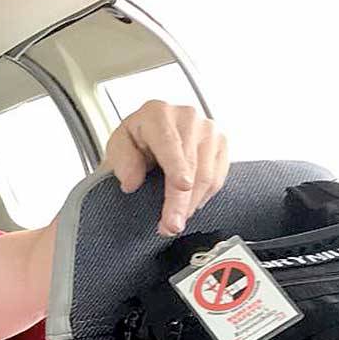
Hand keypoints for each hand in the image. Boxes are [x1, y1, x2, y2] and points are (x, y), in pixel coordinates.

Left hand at [101, 100, 228, 236]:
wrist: (150, 138)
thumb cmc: (135, 142)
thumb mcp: (117, 148)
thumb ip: (122, 161)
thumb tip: (132, 182)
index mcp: (157, 113)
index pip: (169, 142)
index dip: (177, 165)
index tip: (182, 185)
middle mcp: (187, 116)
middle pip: (190, 164)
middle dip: (180, 200)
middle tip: (171, 226)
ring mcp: (208, 129)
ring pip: (207, 174)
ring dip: (191, 205)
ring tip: (175, 222)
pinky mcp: (221, 144)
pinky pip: (217, 178)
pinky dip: (203, 198)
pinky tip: (188, 207)